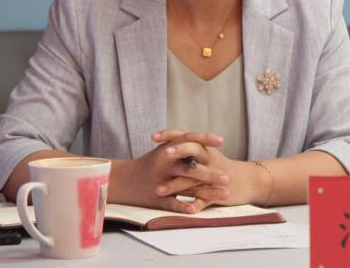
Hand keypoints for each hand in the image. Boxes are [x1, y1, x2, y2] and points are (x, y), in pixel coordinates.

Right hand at [109, 130, 230, 212]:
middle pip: (191, 167)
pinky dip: (184, 206)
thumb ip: (180, 145)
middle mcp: (164, 164)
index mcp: (166, 150)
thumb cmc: (148, 165)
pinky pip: (172, 203)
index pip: (188, 140)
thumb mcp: (162, 151)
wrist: (122, 180)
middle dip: (211, 173)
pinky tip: (197, 210)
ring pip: (186, 186)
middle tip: (228, 178)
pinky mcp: (156, 198)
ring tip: (224, 195)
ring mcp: (160, 181)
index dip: (205, 139)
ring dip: (206, 191)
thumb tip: (204, 139)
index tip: (222, 140)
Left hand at [151, 130, 264, 208]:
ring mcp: (212, 176)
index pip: (186, 136)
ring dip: (176, 185)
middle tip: (163, 153)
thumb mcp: (207, 154)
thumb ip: (190, 149)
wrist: (249, 181)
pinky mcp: (216, 193)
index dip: (170, 135)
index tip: (153, 137)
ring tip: (158, 190)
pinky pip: (205, 199)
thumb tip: (169, 141)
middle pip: (193, 151)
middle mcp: (208, 159)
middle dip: (178, 151)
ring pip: (193, 179)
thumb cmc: (221, 167)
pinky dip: (196, 204)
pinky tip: (185, 209)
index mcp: (204, 149)